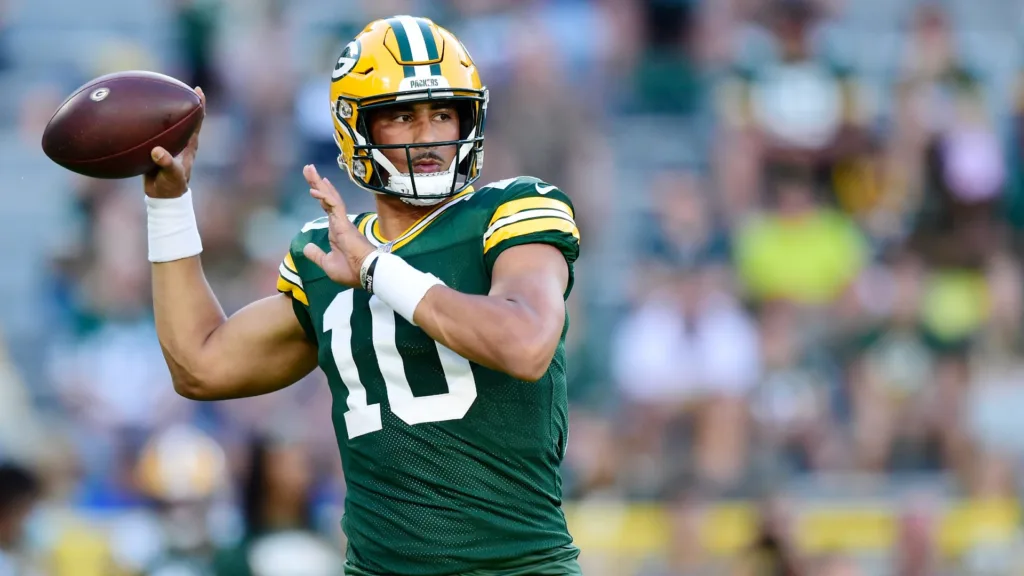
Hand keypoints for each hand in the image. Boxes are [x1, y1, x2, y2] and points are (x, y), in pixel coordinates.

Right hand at [144, 87, 205, 198]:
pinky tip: (134, 115)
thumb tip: (157, 151)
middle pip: (184, 116)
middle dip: (181, 100)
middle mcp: (181, 141)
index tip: (197, 89)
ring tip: (154, 93)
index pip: (197, 120)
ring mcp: (169, 144)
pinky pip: (153, 131)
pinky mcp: (157, 149)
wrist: (163, 197)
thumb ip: (166, 163)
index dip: (199, 104)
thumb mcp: (171, 175)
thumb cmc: (172, 186)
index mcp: (189, 144)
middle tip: (176, 84)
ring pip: (168, 122)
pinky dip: (146, 122)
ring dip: (163, 109)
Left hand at [301, 164, 375, 287]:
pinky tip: (313, 190)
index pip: (327, 208)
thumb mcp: (327, 263)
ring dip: (318, 183)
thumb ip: (316, 254)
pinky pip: (333, 205)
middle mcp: (339, 222)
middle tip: (308, 168)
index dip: (321, 195)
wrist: (364, 273)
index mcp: (337, 230)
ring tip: (309, 169)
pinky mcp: (344, 223)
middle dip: (317, 182)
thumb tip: (306, 247)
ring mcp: (342, 221)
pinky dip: (323, 197)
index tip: (314, 185)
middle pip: (327, 197)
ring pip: (330, 197)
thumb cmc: (351, 271)